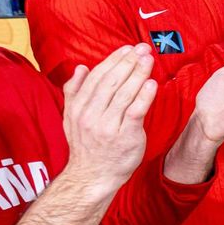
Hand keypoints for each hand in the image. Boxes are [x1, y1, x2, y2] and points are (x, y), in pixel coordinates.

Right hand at [60, 43, 158, 194]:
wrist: (92, 176)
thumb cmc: (86, 145)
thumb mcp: (71, 118)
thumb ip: (74, 92)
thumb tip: (80, 67)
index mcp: (79, 107)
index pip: (96, 77)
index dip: (113, 60)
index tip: (127, 49)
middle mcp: (91, 115)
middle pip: (111, 82)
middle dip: (128, 62)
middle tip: (142, 48)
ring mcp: (107, 126)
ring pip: (124, 94)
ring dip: (138, 73)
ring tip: (149, 59)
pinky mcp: (125, 136)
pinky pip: (135, 112)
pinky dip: (144, 96)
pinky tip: (152, 83)